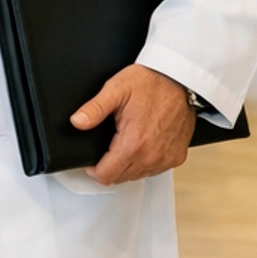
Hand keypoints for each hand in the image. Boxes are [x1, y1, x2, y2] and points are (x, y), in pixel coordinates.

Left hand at [71, 64, 196, 185]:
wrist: (179, 78)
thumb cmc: (151, 82)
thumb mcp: (116, 89)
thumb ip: (94, 109)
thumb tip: (77, 122)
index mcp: (134, 142)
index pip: (106, 175)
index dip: (93, 170)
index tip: (92, 160)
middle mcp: (152, 155)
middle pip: (120, 178)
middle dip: (109, 166)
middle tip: (109, 145)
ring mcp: (166, 158)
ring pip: (138, 175)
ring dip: (128, 165)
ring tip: (127, 142)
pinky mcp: (177, 157)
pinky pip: (155, 170)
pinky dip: (146, 162)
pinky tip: (143, 144)